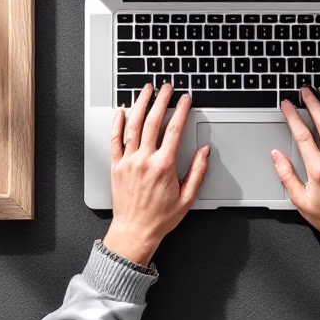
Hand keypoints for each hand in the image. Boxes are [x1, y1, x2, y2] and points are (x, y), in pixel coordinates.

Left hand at [103, 84, 209, 265]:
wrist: (134, 231)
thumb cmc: (160, 217)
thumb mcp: (188, 198)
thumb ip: (198, 172)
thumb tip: (205, 151)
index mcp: (164, 166)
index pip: (174, 130)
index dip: (181, 110)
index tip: (186, 99)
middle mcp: (144, 160)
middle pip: (153, 121)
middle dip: (161, 100)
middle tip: (166, 87)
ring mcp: (128, 161)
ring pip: (134, 126)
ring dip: (141, 104)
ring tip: (146, 90)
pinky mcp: (116, 166)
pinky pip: (115, 140)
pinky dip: (118, 123)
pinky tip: (122, 111)